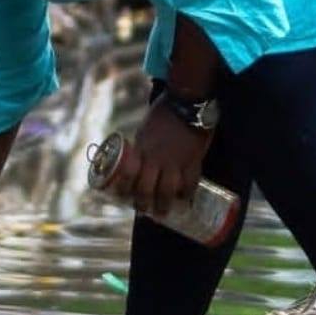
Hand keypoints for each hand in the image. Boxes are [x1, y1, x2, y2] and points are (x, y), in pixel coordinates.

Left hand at [114, 97, 212, 216]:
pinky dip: (187, 193)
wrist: (187, 101)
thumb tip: (139, 160)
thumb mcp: (145, 130)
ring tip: (163, 213)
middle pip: (146, 188)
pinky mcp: (193, 160)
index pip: (128, 174)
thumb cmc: (163, 113)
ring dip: (164, 205)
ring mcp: (175, 161)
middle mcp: (156, 157)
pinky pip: (190, 182)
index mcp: (141, 148)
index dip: (124, 189)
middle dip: (143, 204)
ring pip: (167, 190)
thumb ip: (142, 146)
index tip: (123, 196)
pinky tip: (185, 198)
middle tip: (143, 211)